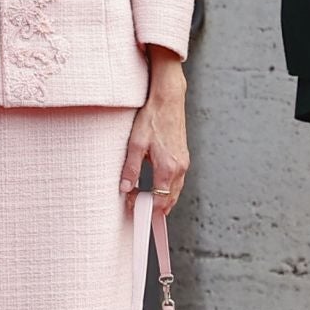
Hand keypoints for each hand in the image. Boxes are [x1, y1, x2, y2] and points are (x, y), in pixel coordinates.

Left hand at [122, 47, 188, 215]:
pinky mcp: (183, 157)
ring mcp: (184, 163)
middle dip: (155, 208)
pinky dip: (168, 189)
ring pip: (175, 191)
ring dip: (163, 199)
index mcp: (168, 168)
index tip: (133, 208)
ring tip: (146, 202)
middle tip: (138, 208)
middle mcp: (179, 169)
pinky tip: (158, 187)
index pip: (159, 200)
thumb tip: (125, 187)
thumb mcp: (136, 144)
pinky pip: (177, 180)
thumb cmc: (152, 119)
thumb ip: (131, 168)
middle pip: (170, 199)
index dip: (146, 207)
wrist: (168, 101)